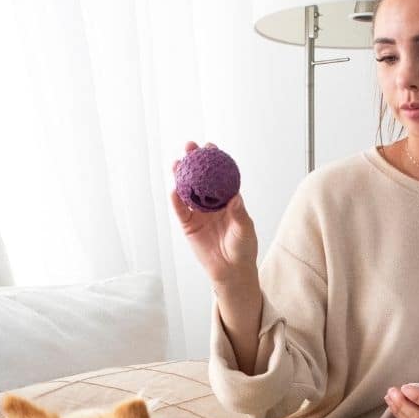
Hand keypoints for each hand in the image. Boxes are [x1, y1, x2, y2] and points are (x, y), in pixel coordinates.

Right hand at [169, 140, 257, 286]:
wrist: (231, 270)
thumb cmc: (243, 248)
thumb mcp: (245, 229)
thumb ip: (239, 214)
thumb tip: (235, 197)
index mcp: (227, 199)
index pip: (219, 175)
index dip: (214, 160)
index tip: (210, 147)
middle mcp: (211, 203)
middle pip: (200, 178)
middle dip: (194, 162)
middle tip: (189, 147)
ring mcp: (198, 213)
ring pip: (187, 191)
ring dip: (181, 176)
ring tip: (177, 163)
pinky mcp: (188, 225)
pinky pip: (181, 211)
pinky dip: (176, 201)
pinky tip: (173, 190)